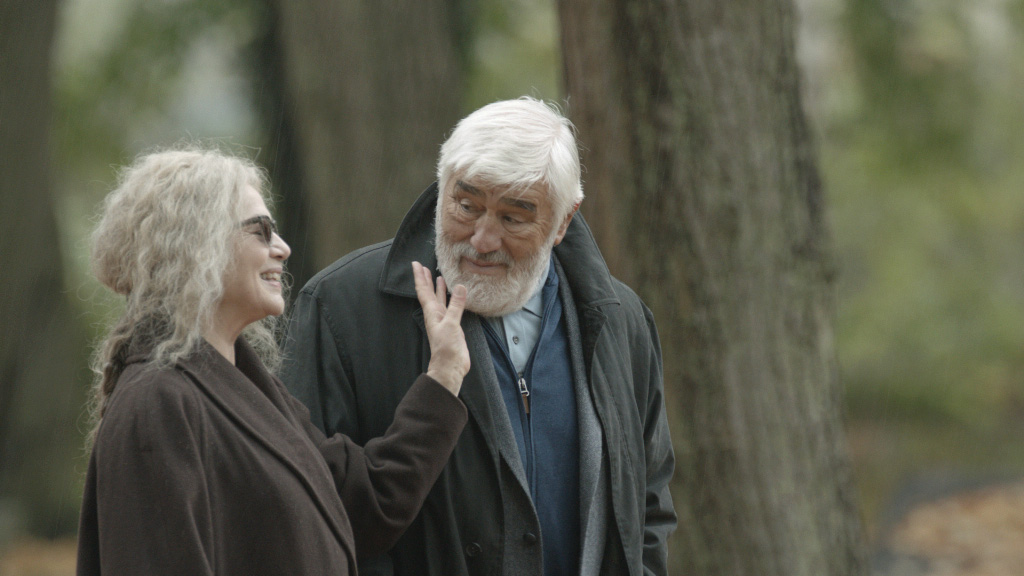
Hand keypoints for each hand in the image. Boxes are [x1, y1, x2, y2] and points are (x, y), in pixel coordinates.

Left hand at [412, 261, 469, 395]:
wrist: (450, 366)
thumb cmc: (446, 348)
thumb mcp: (451, 324)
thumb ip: (456, 305)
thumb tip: (459, 286)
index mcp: (432, 312)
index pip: (423, 291)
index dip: (420, 277)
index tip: (416, 264)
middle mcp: (435, 314)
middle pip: (429, 293)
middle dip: (426, 280)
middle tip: (424, 266)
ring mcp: (443, 320)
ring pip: (439, 299)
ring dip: (437, 288)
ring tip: (438, 276)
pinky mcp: (452, 326)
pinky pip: (449, 307)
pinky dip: (450, 298)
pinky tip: (454, 295)